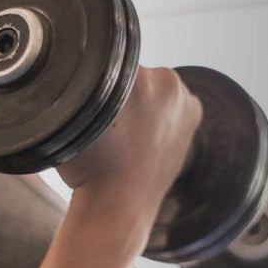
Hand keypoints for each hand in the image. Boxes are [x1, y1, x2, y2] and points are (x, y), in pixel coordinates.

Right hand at [55, 66, 201, 207]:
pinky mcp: (194, 116)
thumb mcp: (73, 113)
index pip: (113, 62)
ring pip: (156, 88)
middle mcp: (168, 82)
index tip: (94, 101)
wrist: (118, 205)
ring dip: (145, 102)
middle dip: (125, 91)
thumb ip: (84, 85)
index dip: (101, 82)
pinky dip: (162, 114)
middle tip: (112, 122)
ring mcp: (186, 101)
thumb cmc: (90, 166)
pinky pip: (172, 103)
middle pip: (137, 73)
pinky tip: (146, 135)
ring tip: (129, 133)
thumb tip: (83, 70)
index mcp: (138, 75)